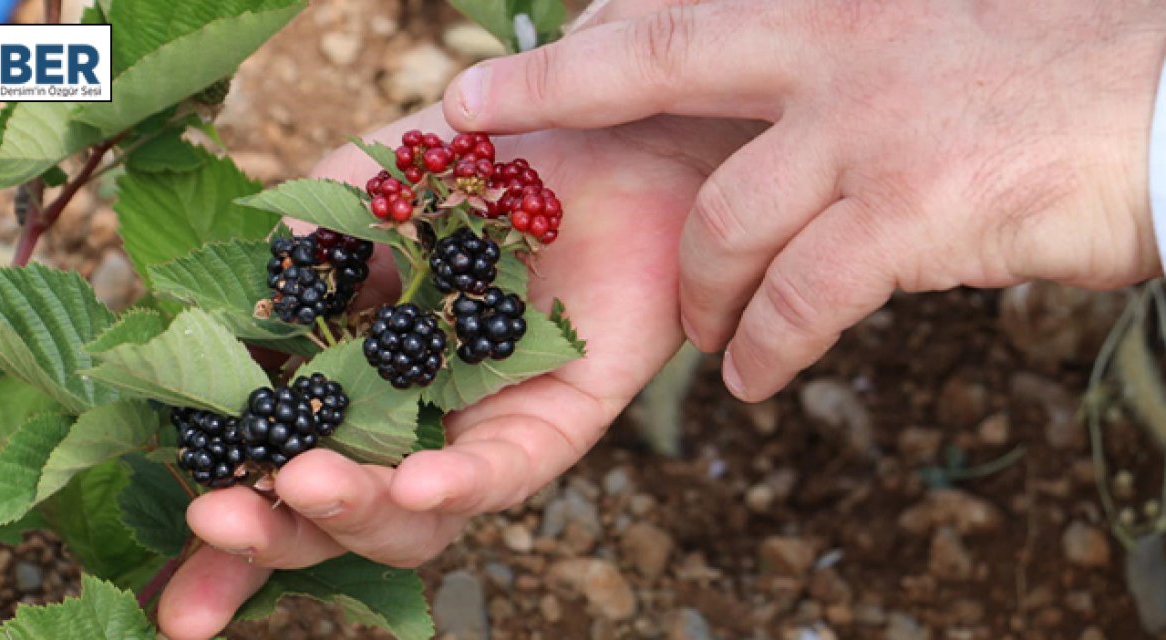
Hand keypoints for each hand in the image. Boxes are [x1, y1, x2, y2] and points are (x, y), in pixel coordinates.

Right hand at [156, 105, 760, 638]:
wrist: (593, 128)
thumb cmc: (474, 167)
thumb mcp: (359, 194)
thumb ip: (298, 251)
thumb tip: (228, 320)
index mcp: (349, 385)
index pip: (276, 475)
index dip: (230, 540)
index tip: (172, 597)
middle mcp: (411, 426)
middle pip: (337, 517)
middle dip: (272, 534)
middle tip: (213, 518)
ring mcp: (479, 433)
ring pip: (418, 516)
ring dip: (355, 508)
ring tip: (305, 481)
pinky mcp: (557, 423)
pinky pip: (510, 471)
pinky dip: (463, 479)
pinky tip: (421, 478)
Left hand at [443, 0, 1165, 400]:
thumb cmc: (1060, 73)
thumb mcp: (926, 32)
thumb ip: (838, 52)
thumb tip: (773, 84)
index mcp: (835, 1)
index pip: (684, 6)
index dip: (601, 34)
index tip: (544, 56)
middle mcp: (837, 46)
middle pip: (657, 59)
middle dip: (552, 87)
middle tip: (474, 118)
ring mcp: (869, 126)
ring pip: (725, 218)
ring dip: (703, 291)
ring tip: (710, 333)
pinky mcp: (911, 210)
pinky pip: (800, 295)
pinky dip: (768, 346)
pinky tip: (757, 376)